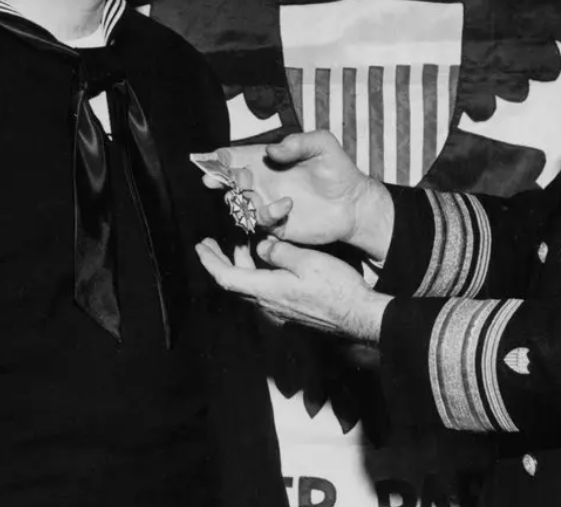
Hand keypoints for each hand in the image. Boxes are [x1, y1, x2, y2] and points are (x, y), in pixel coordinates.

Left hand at [195, 237, 391, 342]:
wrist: (359, 316)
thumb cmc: (337, 289)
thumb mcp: (307, 261)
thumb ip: (280, 252)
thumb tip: (262, 247)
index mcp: (268, 290)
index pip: (226, 277)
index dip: (210, 261)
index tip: (201, 246)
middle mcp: (268, 304)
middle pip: (234, 282)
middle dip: (221, 261)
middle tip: (212, 244)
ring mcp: (279, 310)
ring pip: (249, 286)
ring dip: (241, 265)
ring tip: (242, 244)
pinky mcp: (290, 311)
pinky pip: (264, 291)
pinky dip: (257, 273)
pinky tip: (268, 261)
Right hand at [206, 131, 394, 262]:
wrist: (353, 203)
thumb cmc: (338, 170)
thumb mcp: (322, 144)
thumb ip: (297, 142)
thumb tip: (271, 152)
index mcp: (267, 161)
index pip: (235, 157)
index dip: (218, 158)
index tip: (209, 159)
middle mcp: (263, 182)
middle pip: (229, 181)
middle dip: (218, 180)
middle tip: (217, 180)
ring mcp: (267, 203)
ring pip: (238, 204)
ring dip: (240, 199)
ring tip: (252, 193)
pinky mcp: (276, 224)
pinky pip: (261, 221)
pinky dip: (268, 213)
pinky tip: (286, 205)